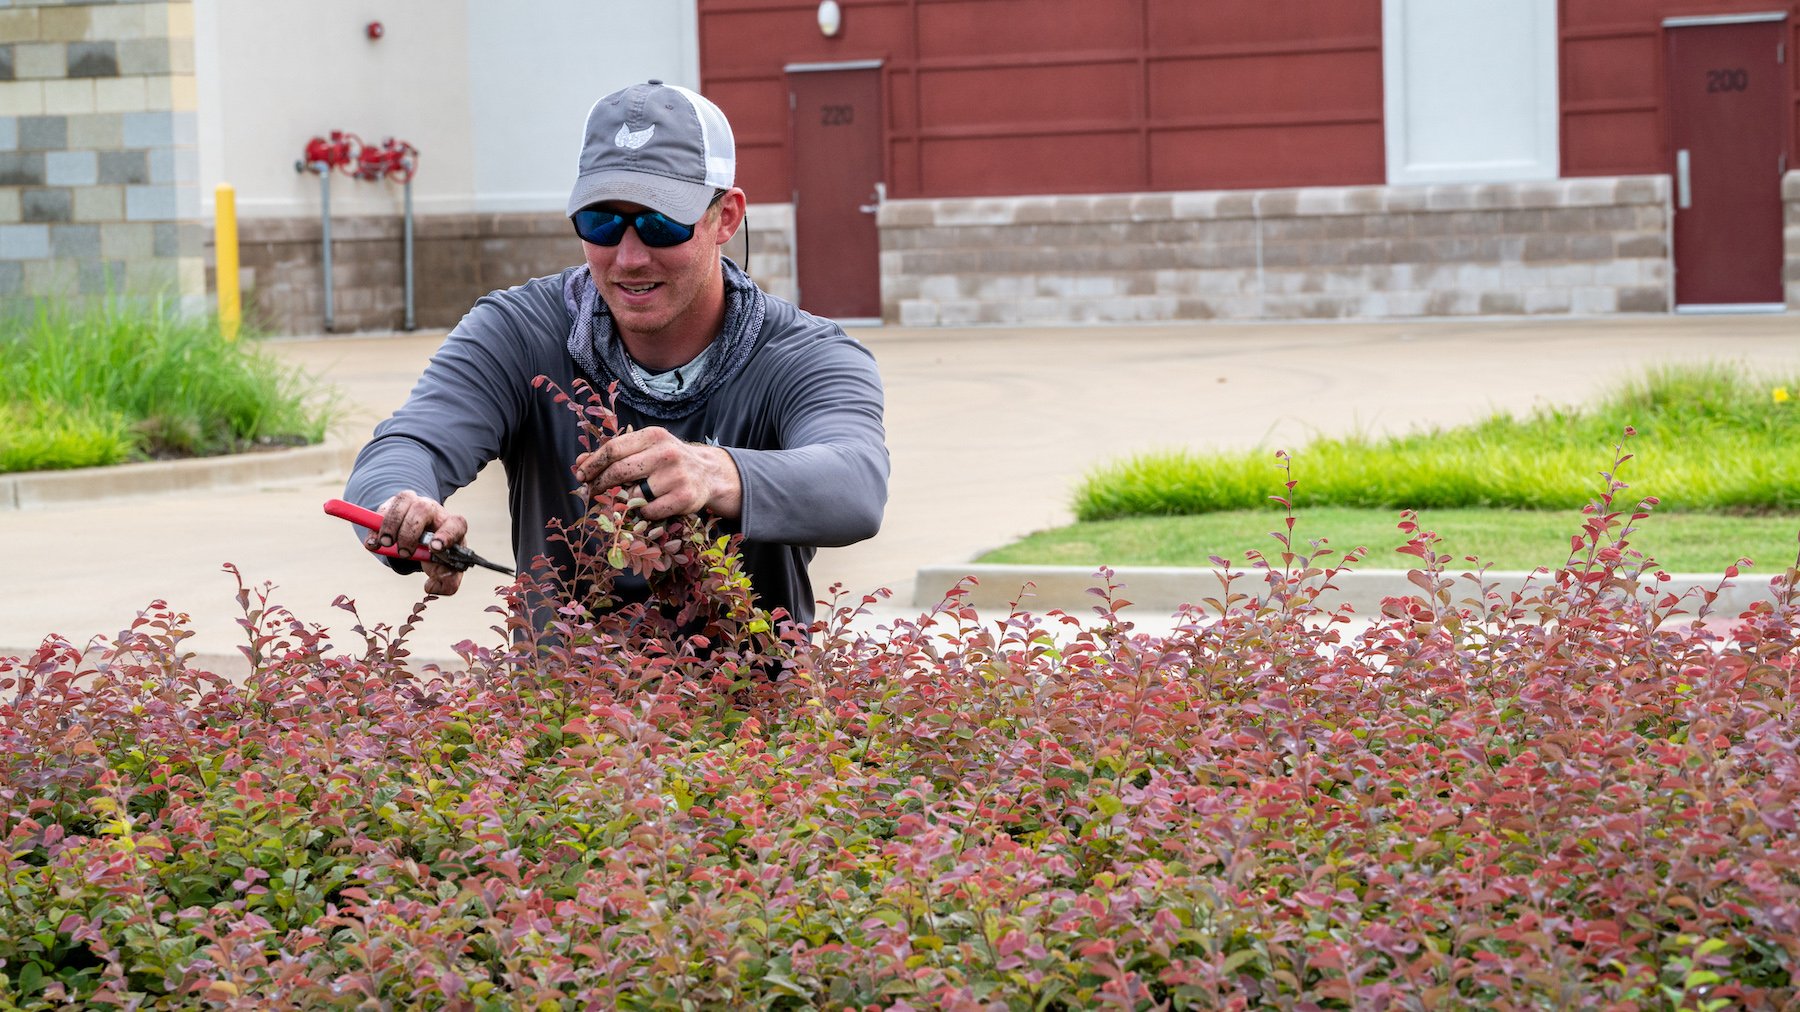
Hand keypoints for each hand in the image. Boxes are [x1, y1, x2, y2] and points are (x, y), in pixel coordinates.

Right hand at [372, 490, 469, 595]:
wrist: (424, 539)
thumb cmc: (439, 554)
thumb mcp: (446, 569)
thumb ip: (447, 582)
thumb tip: (432, 588)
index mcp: (453, 525)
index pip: (455, 524)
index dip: (446, 535)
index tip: (434, 548)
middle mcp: (434, 511)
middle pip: (423, 509)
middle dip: (410, 532)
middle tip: (404, 553)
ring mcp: (414, 504)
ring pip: (403, 502)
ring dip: (391, 525)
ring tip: (386, 544)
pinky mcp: (394, 505)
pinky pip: (383, 509)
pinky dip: (374, 527)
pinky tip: (372, 543)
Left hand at [573, 427, 741, 520]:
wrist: (708, 473)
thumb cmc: (667, 460)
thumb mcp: (644, 449)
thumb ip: (613, 454)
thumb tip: (578, 463)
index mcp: (653, 436)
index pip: (613, 449)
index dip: (592, 464)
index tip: (581, 476)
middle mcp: (666, 453)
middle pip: (619, 471)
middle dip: (600, 484)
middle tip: (591, 491)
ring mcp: (676, 476)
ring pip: (633, 494)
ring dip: (626, 499)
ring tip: (634, 496)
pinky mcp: (684, 498)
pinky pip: (648, 511)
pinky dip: (643, 512)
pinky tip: (650, 505)